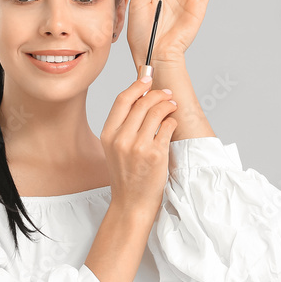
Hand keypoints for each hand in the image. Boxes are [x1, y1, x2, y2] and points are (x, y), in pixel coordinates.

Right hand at [100, 77, 179, 216]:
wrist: (132, 202)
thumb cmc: (126, 175)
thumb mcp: (115, 148)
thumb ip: (124, 125)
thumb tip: (140, 97)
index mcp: (108, 135)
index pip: (122, 100)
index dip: (137, 86)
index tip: (147, 79)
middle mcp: (121, 139)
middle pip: (142, 103)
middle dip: (157, 94)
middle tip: (166, 94)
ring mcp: (138, 147)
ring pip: (156, 112)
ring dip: (168, 105)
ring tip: (172, 106)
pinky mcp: (155, 154)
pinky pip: (168, 127)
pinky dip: (172, 121)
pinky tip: (172, 124)